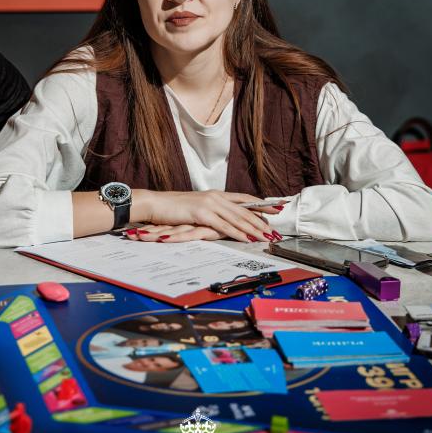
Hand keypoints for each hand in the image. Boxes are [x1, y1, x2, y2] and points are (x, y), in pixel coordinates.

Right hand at [133, 189, 282, 241]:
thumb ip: (211, 210)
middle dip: (262, 220)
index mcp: (216, 194)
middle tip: (276, 229)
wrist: (155, 203)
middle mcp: (215, 196)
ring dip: (254, 228)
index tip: (276, 208)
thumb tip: (224, 218)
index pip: (244, 199)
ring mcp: (209, 204)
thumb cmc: (173, 208)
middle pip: (244, 209)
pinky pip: (224, 225)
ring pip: (237, 217)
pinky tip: (247, 238)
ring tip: (267, 236)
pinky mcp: (201, 213)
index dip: (260, 204)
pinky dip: (237, 233)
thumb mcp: (196, 206)